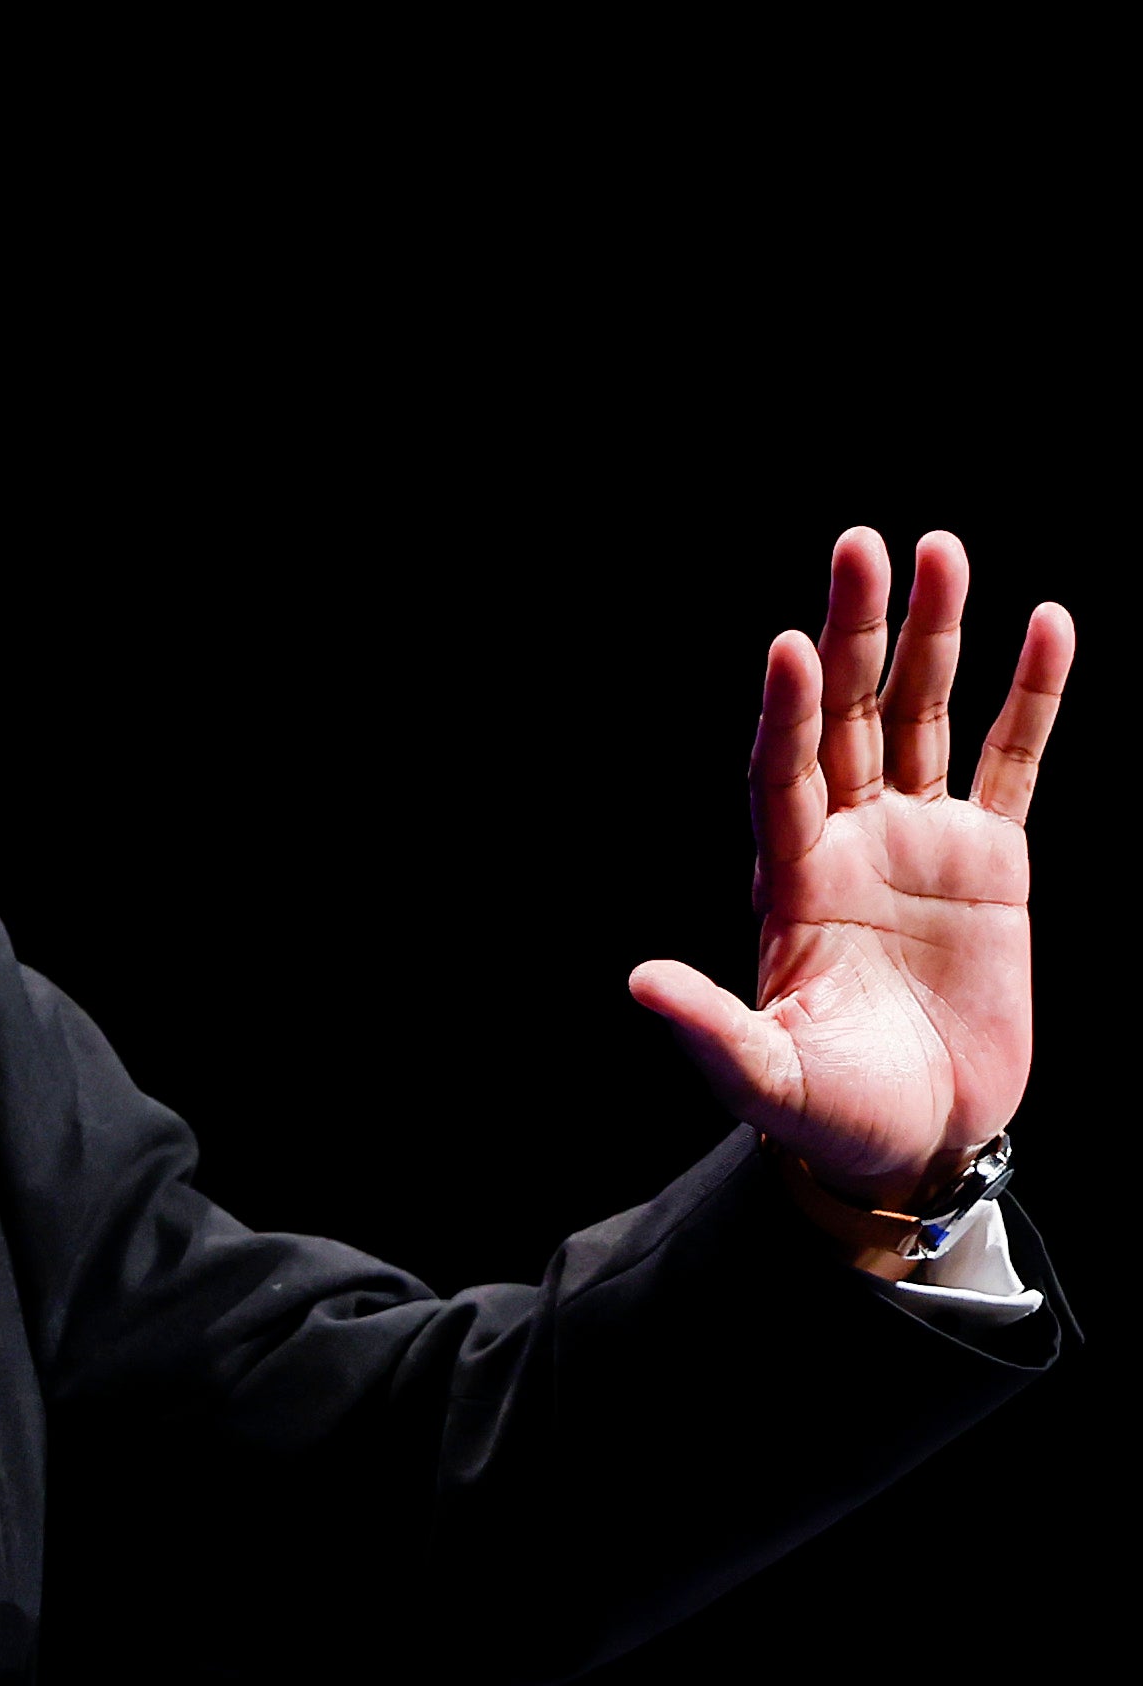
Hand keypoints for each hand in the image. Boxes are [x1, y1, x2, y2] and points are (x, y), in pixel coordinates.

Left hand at [628, 527, 1074, 1209]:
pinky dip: (1028, 697)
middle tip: (861, 544)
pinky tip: (1046, 623)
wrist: (915, 1141)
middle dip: (856, 633)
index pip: (782, 773)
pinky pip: (1010, 762)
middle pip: (851, 716)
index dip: (790, 712)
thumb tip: (640, 982)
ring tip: (942, 550)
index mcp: (791, 880)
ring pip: (925, 717)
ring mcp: (919, 842)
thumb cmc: (829, 1115)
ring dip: (936, 637)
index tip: (792, 646)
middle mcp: (848, 840)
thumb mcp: (766, 1077)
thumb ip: (711, 1029)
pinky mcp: (991, 861)